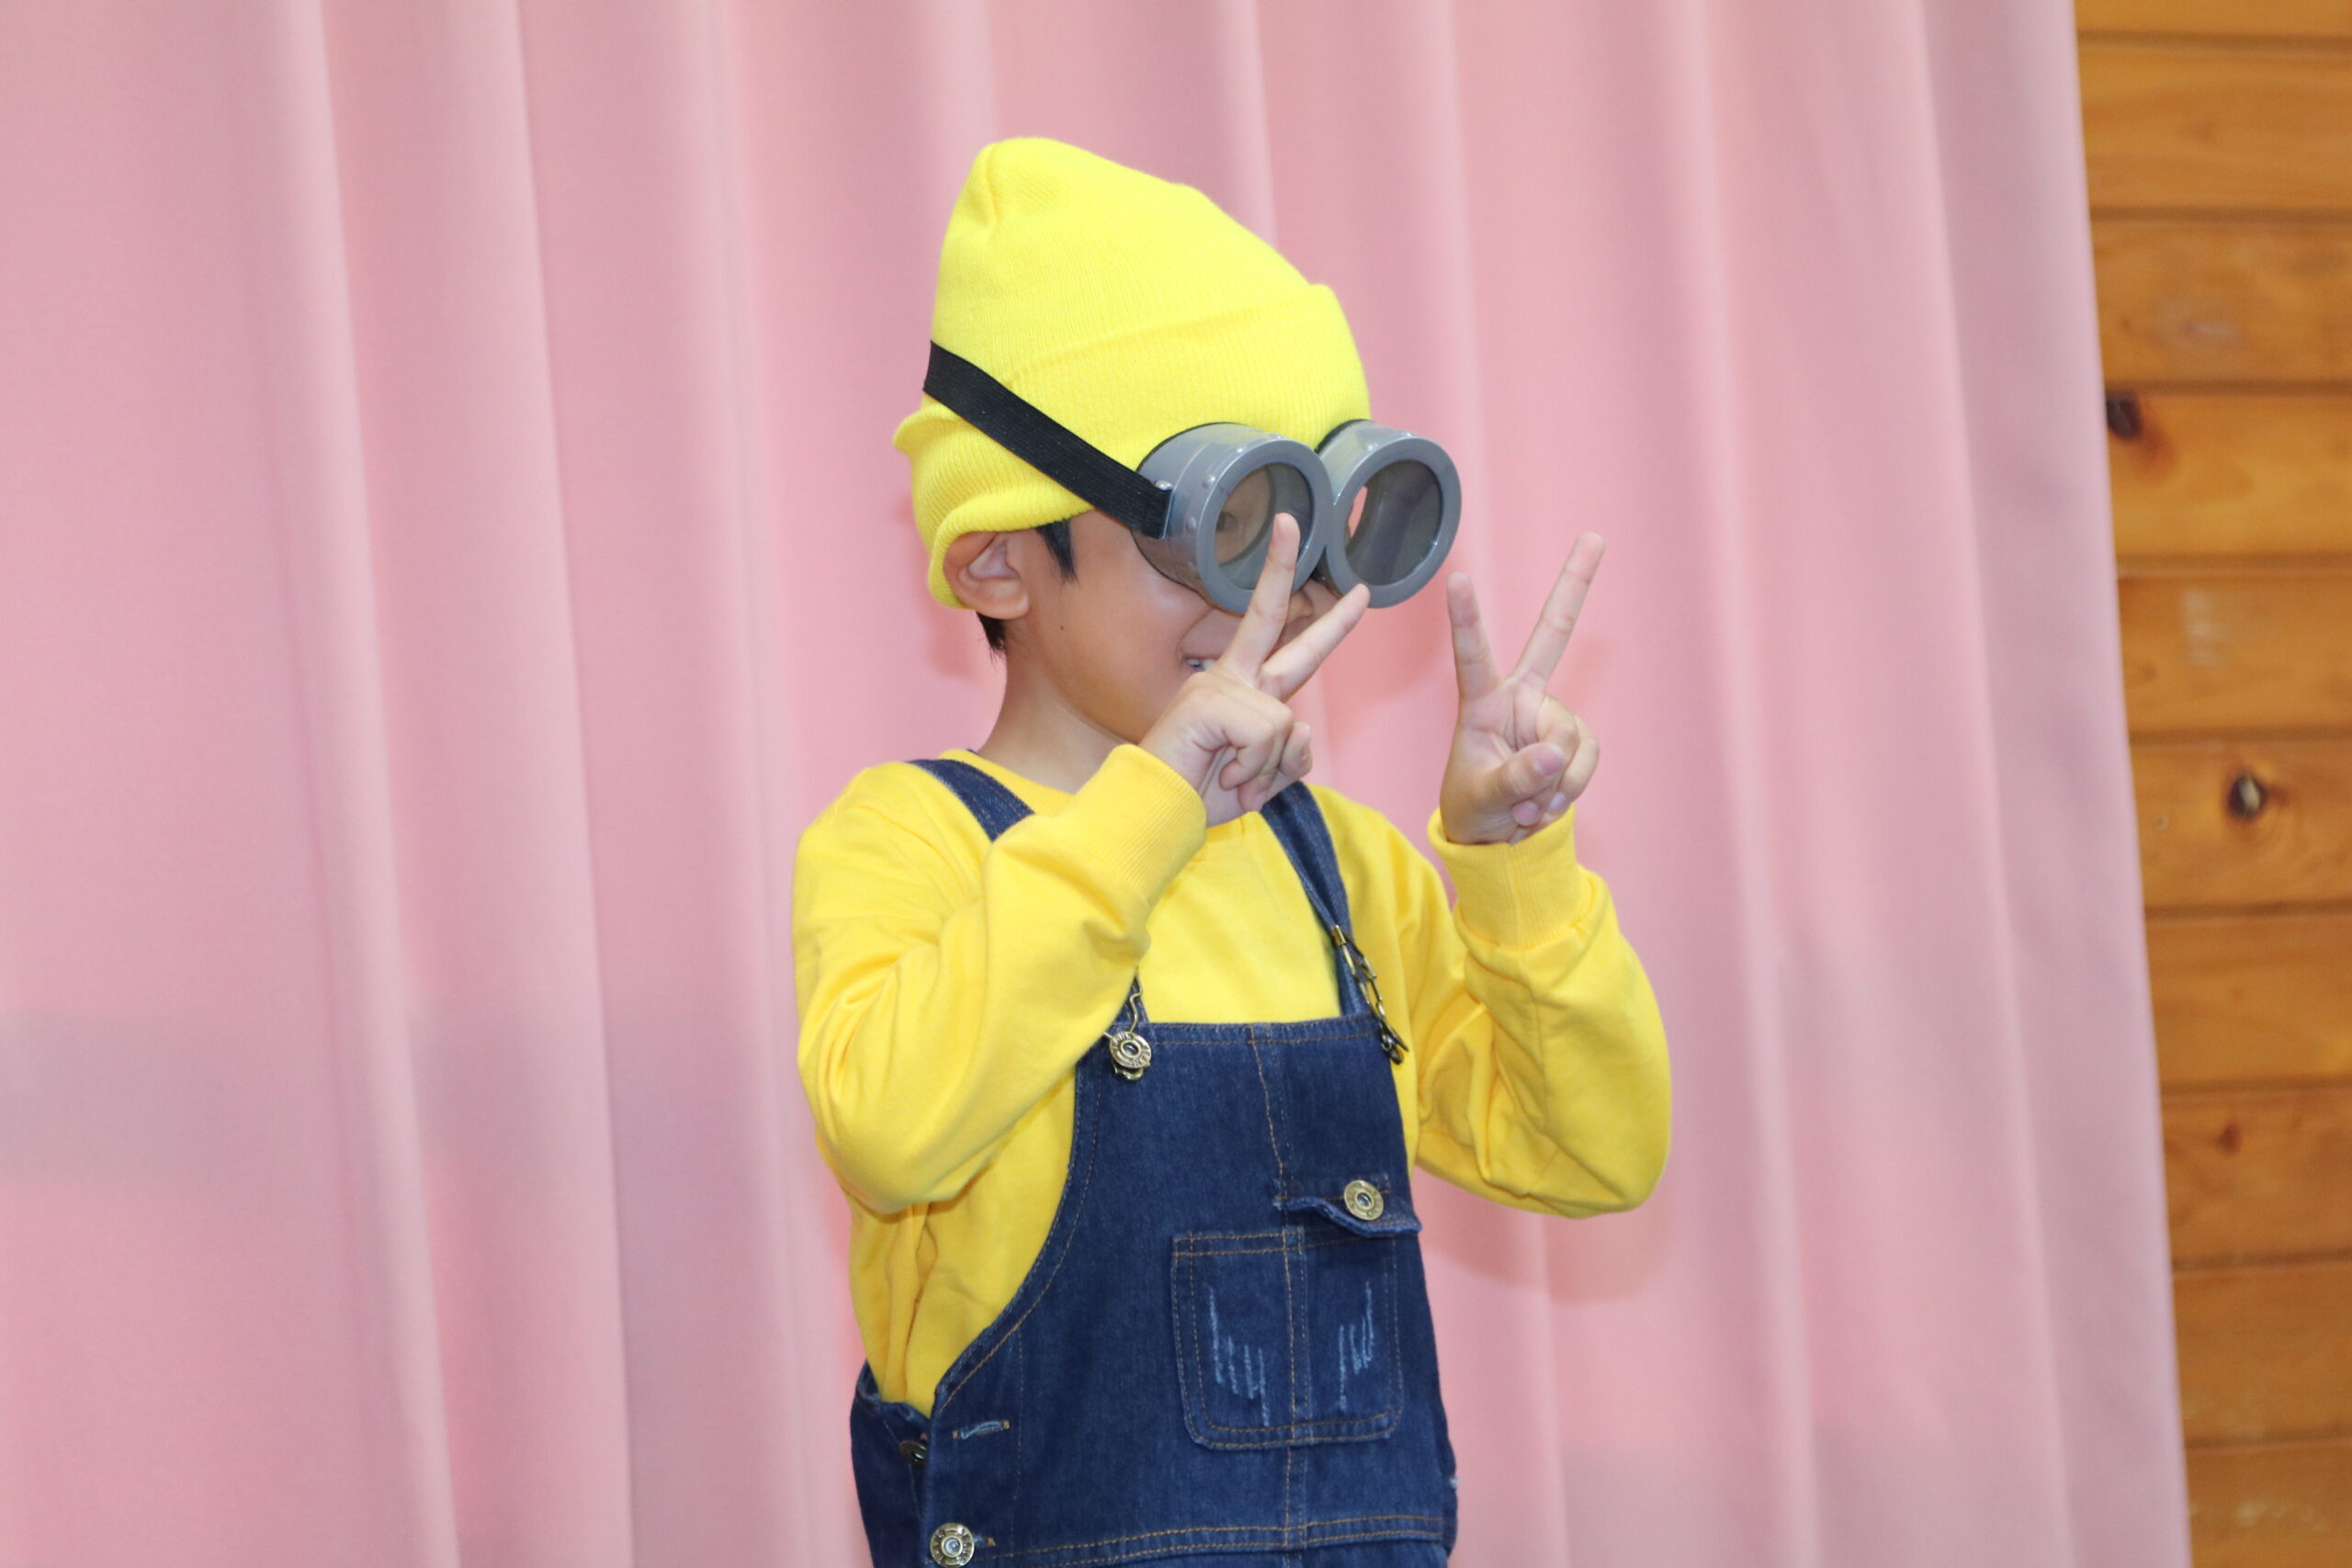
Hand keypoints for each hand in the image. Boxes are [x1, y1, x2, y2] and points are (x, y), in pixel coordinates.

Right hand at [1141, 513, 1370, 826]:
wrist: (1156, 812)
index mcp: (1241, 689)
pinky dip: (1254, 769)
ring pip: (1285, 719)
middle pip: (1271, 618)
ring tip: (1235, 781)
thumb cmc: (1200, 795)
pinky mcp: (1207, 701)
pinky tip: (1226, 778)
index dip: (1312, 608)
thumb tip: (1300, 727)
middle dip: (1290, 575)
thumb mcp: (1260, 778)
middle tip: (1325, 553)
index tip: (1341, 574)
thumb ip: (1289, 754)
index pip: (1279, 638)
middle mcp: (1229, 678)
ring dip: (1268, 767)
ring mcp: (1217, 686)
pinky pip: (1266, 733)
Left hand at [1438, 533, 1604, 844]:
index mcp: (1482, 701)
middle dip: (1575, 584)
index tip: (1455, 578)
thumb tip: (1553, 756)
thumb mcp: (1482, 798)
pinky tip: (1544, 805)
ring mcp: (1553, 716)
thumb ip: (1515, 779)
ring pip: (1566, 740)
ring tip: (1523, 805)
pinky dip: (1567, 790)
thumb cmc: (1475, 804)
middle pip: (1554, 633)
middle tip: (1594, 536)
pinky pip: (1584, 762)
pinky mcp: (1577, 740)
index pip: (1473, 654)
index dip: (1466, 619)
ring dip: (1548, 784)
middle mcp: (1521, 696)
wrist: (1499, 836)